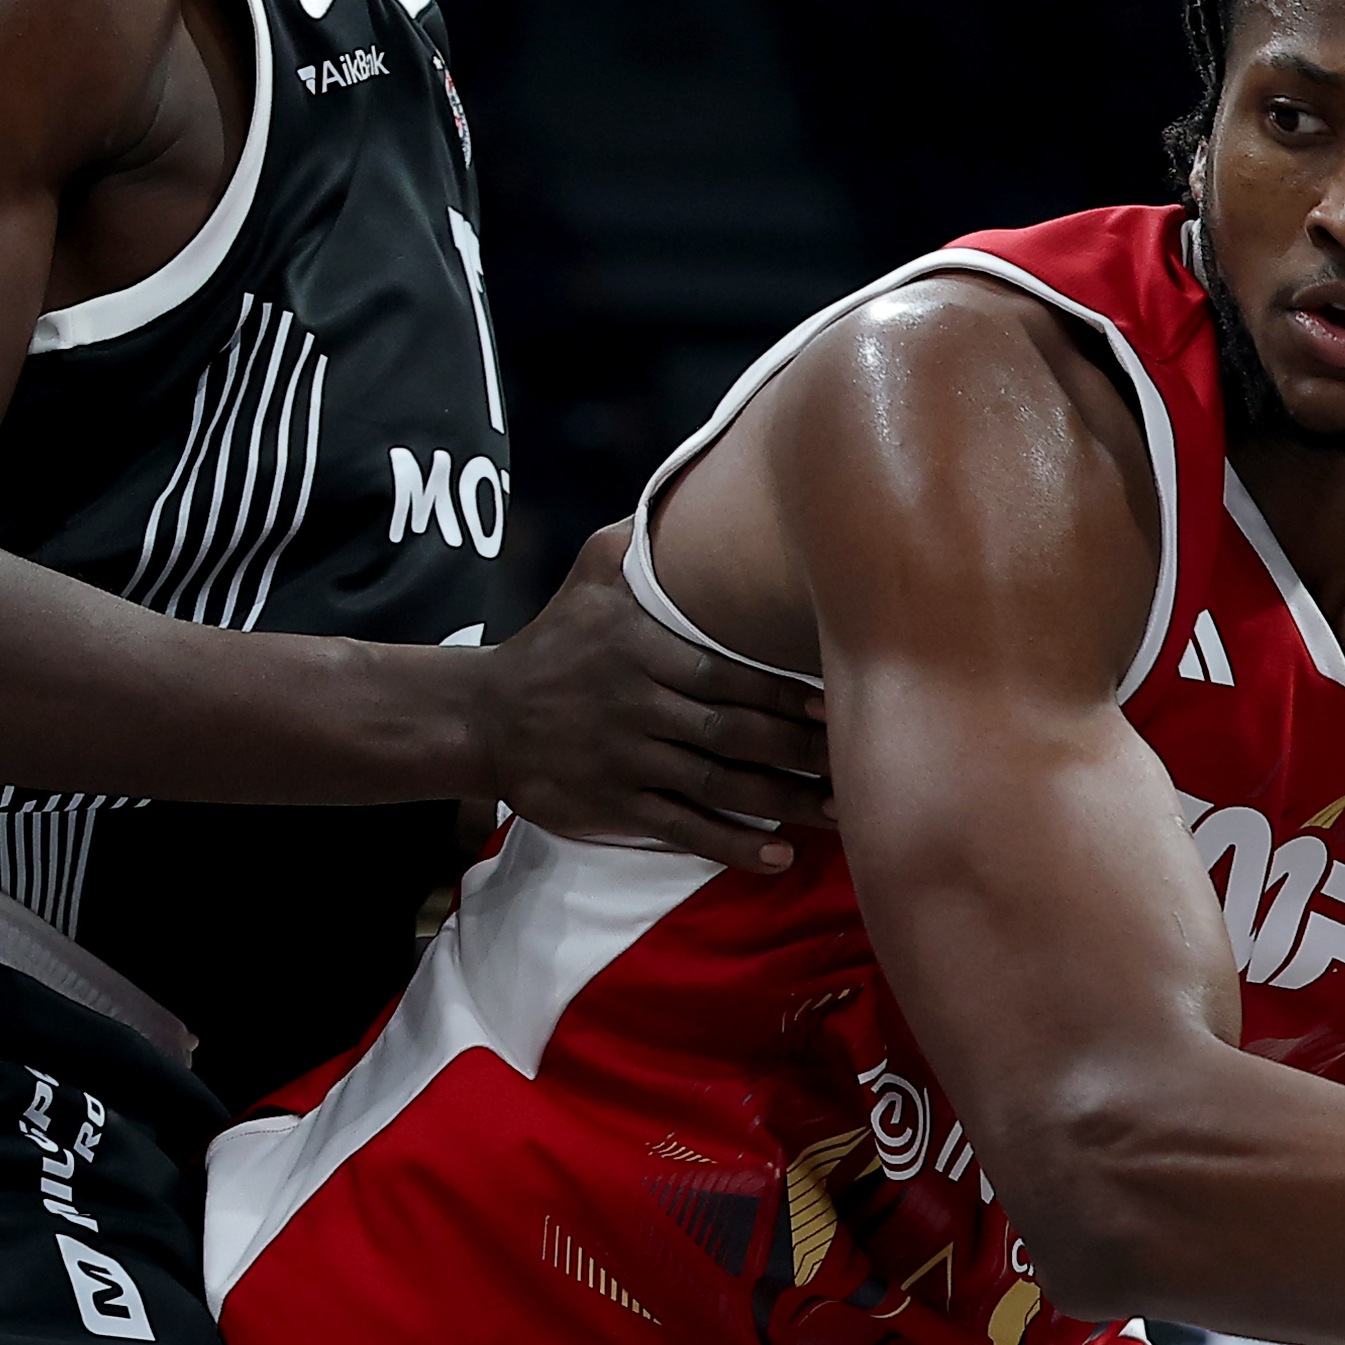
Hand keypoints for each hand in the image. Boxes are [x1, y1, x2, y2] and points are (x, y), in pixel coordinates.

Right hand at [473, 523, 830, 869]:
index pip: (726, 674)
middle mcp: (635, 707)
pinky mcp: (612, 806)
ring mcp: (624, 760)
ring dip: (784, 803)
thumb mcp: (589, 573)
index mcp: (639, 649)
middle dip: (800, 753)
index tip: (838, 703)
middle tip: (860, 763)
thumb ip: (642, 539)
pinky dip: (731, 845)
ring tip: (842, 813)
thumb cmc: (556, 640)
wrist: (485, 716)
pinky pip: (681, 828)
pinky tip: (778, 857)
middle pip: (733, 734)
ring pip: (718, 786)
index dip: (784, 694)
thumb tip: (701, 488)